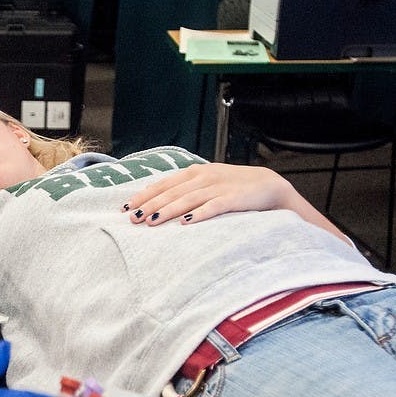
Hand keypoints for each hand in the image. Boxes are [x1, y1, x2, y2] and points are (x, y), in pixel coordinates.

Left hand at [123, 163, 294, 225]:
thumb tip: (157, 204)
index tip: (126, 207)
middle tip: (132, 218)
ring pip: (187, 200)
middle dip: (149, 205)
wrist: (269, 186)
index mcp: (194, 172)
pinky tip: (185, 223)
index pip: (163, 184)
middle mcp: (204, 177)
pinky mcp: (234, 198)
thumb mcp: (206, 183)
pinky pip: (213, 207)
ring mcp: (219, 187)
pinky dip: (199, 214)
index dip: (144, 195)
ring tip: (150, 222)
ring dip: (167, 211)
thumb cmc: (232, 188)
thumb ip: (185, 190)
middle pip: (171, 192)